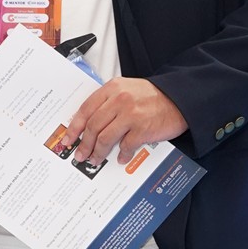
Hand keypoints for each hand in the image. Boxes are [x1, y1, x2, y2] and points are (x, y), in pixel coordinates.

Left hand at [56, 76, 186, 169]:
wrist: (179, 99)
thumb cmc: (152, 96)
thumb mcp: (126, 90)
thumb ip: (108, 102)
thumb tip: (89, 125)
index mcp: (112, 89)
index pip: (86, 109)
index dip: (74, 127)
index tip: (68, 139)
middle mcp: (120, 100)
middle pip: (93, 126)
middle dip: (84, 144)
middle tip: (80, 155)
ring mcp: (131, 114)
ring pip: (105, 138)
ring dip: (99, 152)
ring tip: (95, 159)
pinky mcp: (143, 129)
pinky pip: (126, 146)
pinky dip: (122, 154)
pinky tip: (121, 158)